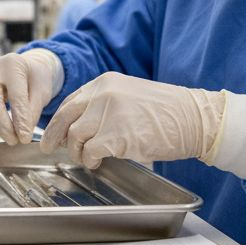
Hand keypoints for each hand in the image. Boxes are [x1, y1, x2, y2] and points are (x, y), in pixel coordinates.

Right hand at [0, 49, 62, 144]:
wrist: (26, 67)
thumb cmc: (35, 79)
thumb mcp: (42, 91)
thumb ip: (33, 111)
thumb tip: (22, 134)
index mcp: (14, 65)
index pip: (15, 96)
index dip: (20, 120)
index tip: (25, 138)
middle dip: (1, 124)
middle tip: (13, 140)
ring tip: (1, 134)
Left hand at [39, 72, 223, 168]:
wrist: (195, 119)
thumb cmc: (168, 112)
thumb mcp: (130, 96)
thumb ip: (105, 104)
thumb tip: (82, 125)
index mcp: (105, 82)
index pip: (71, 101)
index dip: (60, 120)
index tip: (55, 132)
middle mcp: (103, 94)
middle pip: (65, 117)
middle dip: (54, 136)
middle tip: (50, 148)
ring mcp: (109, 113)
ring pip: (75, 136)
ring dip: (78, 151)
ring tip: (88, 158)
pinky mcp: (116, 135)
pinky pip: (90, 151)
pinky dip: (91, 159)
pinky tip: (99, 162)